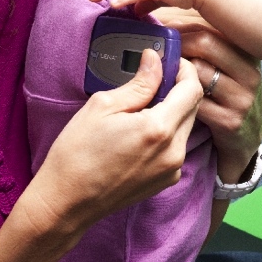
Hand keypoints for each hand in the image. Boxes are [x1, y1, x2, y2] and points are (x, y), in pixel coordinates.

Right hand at [19, 50, 202, 245]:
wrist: (68, 200)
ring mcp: (173, 170)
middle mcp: (175, 151)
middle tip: (153, 75)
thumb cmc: (77, 152)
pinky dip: (166, 131)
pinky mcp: (167, 180)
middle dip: (178, 87)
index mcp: (159, 129)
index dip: (184, 69)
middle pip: (193, 108)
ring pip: (185, 127)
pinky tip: (139, 128)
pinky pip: (176, 146)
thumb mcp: (102, 106)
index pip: (191, 89)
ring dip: (172, 109)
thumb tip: (154, 60)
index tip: (168, 60)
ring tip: (142, 102)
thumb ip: (137, 83)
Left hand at [157, 11, 261, 183]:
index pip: (207, 24)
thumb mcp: (220, 61)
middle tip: (155, 52)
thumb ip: (196, 39)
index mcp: (245, 49)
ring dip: (172, 73)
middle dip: (174, 44)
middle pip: (204, 42)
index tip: (157, 28)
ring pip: (197, 72)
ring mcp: (242, 96)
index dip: (177, 24)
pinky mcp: (231, 120)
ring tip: (160, 74)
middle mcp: (248, 70)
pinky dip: (177, 100)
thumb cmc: (223, 90)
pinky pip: (195, 103)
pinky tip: (169, 100)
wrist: (246, 134)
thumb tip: (156, 15)